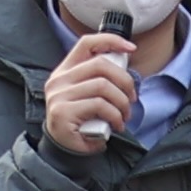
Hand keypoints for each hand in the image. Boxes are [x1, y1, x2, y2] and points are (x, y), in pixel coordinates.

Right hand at [42, 30, 139, 158]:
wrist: (65, 149)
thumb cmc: (82, 121)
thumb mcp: (89, 95)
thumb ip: (100, 79)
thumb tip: (125, 68)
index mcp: (65, 71)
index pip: (86, 43)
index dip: (111, 40)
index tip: (131, 48)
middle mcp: (59, 80)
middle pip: (100, 65)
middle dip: (124, 80)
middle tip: (131, 97)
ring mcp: (58, 96)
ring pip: (102, 86)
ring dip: (122, 102)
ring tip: (124, 115)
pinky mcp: (63, 112)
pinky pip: (99, 105)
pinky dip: (115, 115)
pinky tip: (116, 125)